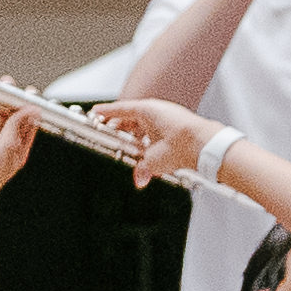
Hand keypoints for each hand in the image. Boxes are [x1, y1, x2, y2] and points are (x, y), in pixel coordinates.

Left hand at [95, 95, 221, 191]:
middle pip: (128, 123)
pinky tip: (96, 111)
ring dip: (109, 118)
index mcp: (158, 136)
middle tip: (102, 130)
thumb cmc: (180, 154)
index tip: (112, 139)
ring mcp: (151, 115)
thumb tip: (139, 182)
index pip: (136, 134)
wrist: (193, 144)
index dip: (123, 136)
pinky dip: (108, 110)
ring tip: (97, 121)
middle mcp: (154, 123)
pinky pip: (122, 108)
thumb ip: (144, 169)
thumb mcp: (155, 164)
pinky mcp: (146, 108)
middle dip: (115, 127)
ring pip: (124, 115)